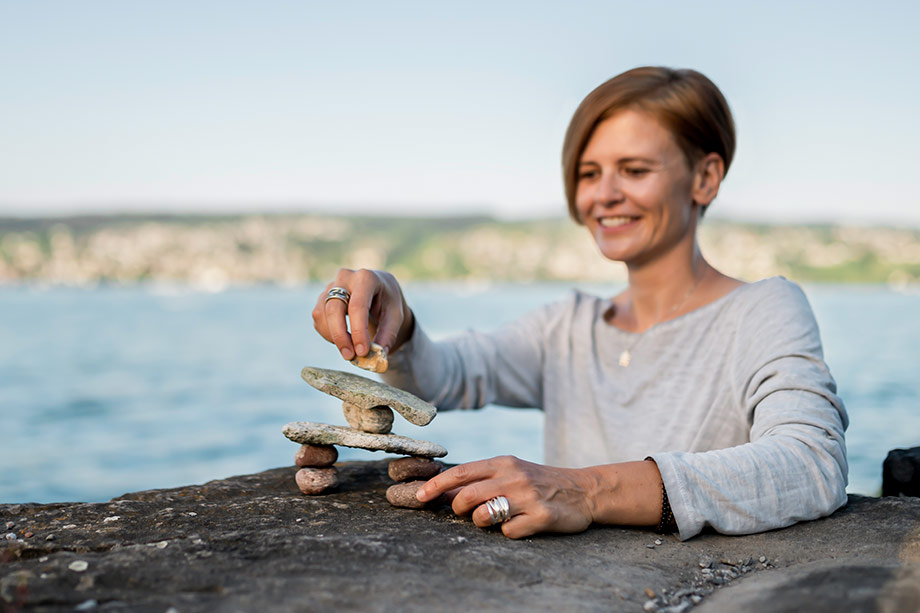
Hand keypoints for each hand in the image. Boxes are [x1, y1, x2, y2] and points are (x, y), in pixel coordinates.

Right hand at [312, 268, 413, 359]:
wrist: (380, 290)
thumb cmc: (388, 302)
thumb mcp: (395, 316)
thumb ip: (388, 335)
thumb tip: (377, 356)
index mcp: (367, 278)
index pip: (358, 306)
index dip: (358, 331)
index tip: (363, 351)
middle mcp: (346, 278)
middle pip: (334, 308)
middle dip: (341, 336)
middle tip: (351, 356)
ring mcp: (331, 285)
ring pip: (322, 314)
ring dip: (333, 336)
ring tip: (351, 349)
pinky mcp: (322, 296)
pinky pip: (318, 318)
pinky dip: (328, 333)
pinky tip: (343, 339)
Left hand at [415, 455, 596, 538]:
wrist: (584, 490)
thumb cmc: (539, 481)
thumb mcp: (512, 471)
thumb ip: (482, 478)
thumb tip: (443, 490)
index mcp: (503, 463)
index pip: (460, 473)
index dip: (435, 486)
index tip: (418, 497)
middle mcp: (514, 477)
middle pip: (466, 496)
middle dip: (457, 509)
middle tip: (465, 513)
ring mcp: (528, 497)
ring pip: (484, 516)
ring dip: (482, 523)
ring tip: (496, 519)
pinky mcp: (542, 517)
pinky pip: (509, 532)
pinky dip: (508, 532)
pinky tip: (521, 525)